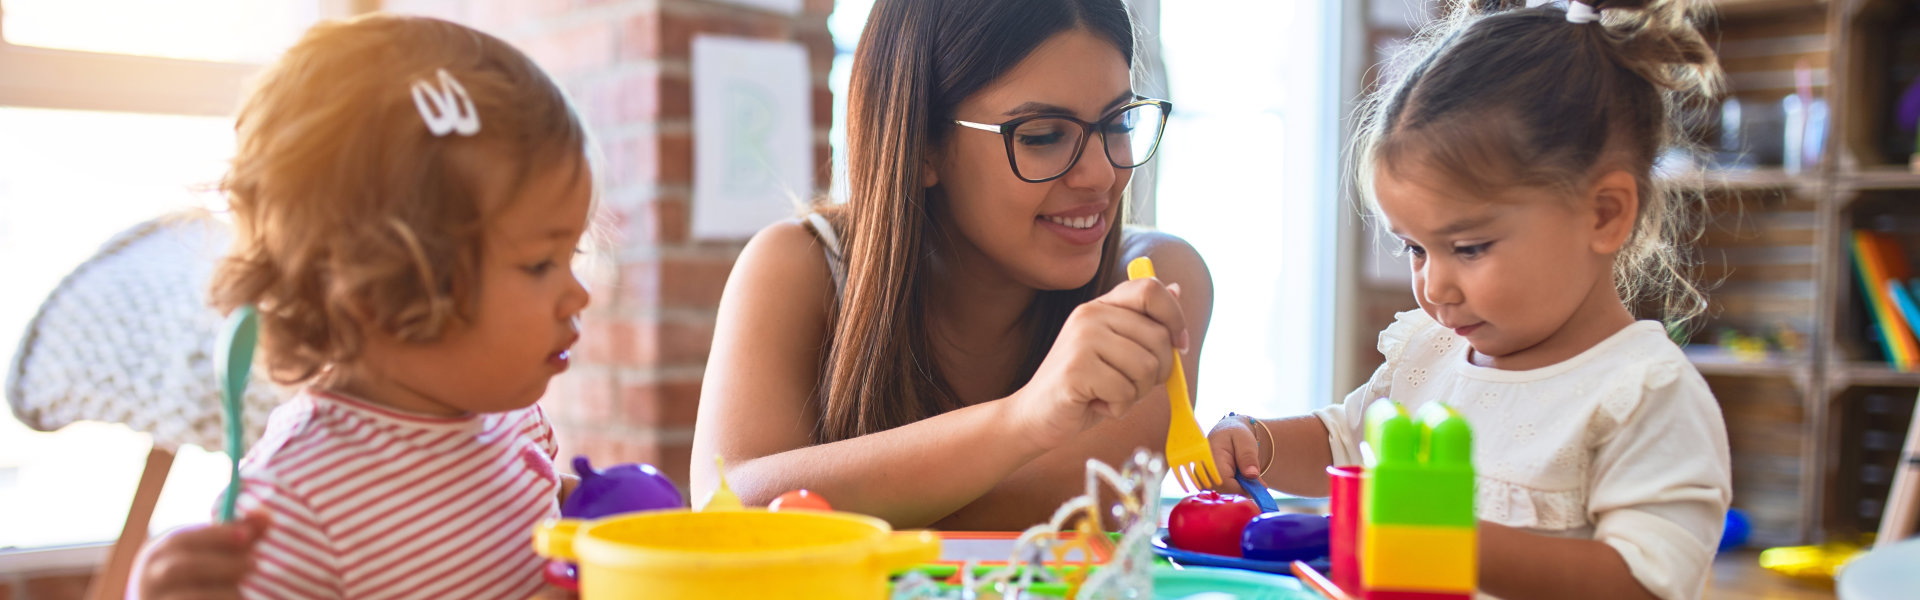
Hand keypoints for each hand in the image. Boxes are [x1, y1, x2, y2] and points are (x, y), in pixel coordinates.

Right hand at [134, 512, 269, 599]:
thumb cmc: (200, 575)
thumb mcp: (213, 552)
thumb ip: (240, 534)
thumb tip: (266, 515)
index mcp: (160, 554)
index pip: (181, 540)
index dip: (215, 536)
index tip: (247, 536)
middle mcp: (150, 579)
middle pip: (180, 568)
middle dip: (221, 564)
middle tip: (253, 564)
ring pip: (188, 596)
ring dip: (223, 592)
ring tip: (242, 592)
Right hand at [1009, 277, 1188, 450]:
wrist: (1036, 415)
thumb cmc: (1084, 386)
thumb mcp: (1119, 350)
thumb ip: (1144, 322)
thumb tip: (1175, 288)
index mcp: (1102, 305)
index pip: (1151, 290)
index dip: (1175, 318)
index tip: (1179, 346)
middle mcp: (1090, 314)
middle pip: (1159, 337)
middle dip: (1157, 373)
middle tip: (1128, 384)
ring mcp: (1082, 339)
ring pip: (1146, 367)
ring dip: (1135, 393)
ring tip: (1108, 394)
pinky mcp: (1076, 368)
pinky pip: (1125, 391)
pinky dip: (1118, 407)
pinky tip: (1096, 404)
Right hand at [1207, 413, 1263, 492]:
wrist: (1226, 433)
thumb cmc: (1236, 435)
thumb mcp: (1246, 441)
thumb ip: (1248, 457)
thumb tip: (1252, 475)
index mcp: (1211, 456)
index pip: (1225, 482)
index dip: (1242, 488)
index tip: (1257, 485)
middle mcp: (1201, 469)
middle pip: (1222, 491)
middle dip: (1241, 489)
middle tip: (1252, 477)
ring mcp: (1201, 478)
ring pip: (1221, 494)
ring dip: (1237, 489)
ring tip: (1242, 474)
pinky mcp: (1204, 484)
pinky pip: (1220, 494)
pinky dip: (1232, 490)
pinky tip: (1236, 479)